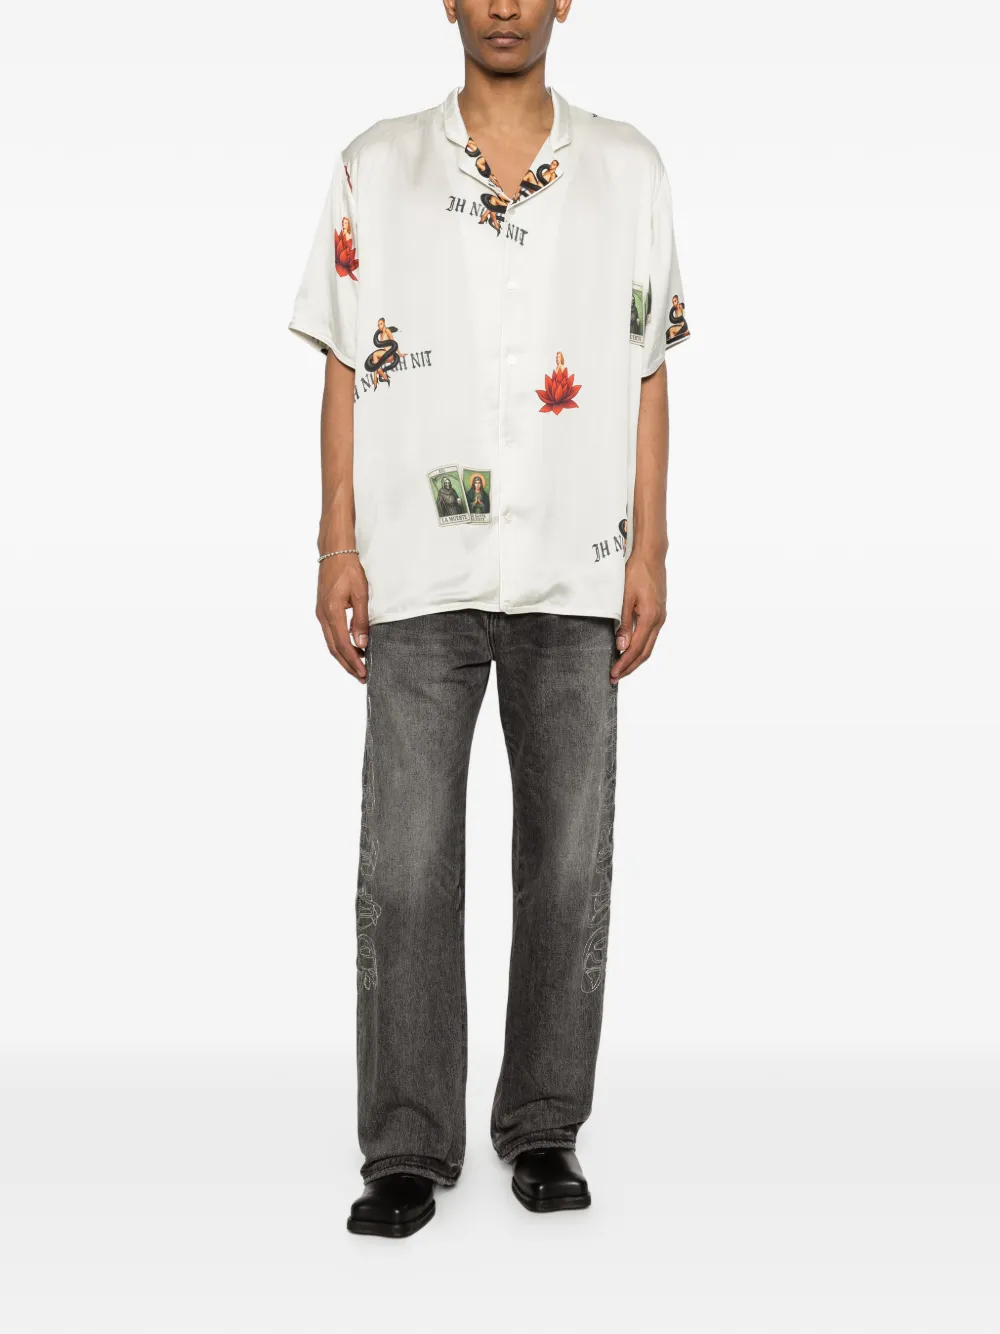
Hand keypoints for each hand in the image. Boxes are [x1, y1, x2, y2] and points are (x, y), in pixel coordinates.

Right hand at [316, 554, 368, 680]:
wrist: (334, 552)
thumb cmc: (349, 569)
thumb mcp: (361, 594)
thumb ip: (361, 619)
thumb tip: (361, 643)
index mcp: (331, 612)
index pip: (342, 645)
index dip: (353, 661)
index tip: (364, 673)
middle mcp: (322, 616)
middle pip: (334, 648)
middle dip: (348, 665)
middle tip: (362, 677)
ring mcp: (321, 613)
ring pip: (331, 642)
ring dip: (344, 656)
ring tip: (359, 667)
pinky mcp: (323, 610)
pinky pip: (331, 633)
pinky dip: (341, 645)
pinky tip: (352, 648)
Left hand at [611, 551, 666, 682]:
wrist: (651, 555)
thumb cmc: (636, 572)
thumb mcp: (625, 597)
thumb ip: (623, 623)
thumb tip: (621, 646)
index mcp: (650, 617)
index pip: (636, 649)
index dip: (624, 663)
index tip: (613, 673)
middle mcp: (659, 620)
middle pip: (645, 652)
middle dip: (630, 667)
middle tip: (615, 677)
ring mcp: (660, 617)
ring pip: (649, 646)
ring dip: (635, 659)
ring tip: (621, 668)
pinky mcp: (658, 613)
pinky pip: (650, 637)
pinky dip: (640, 647)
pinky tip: (630, 650)